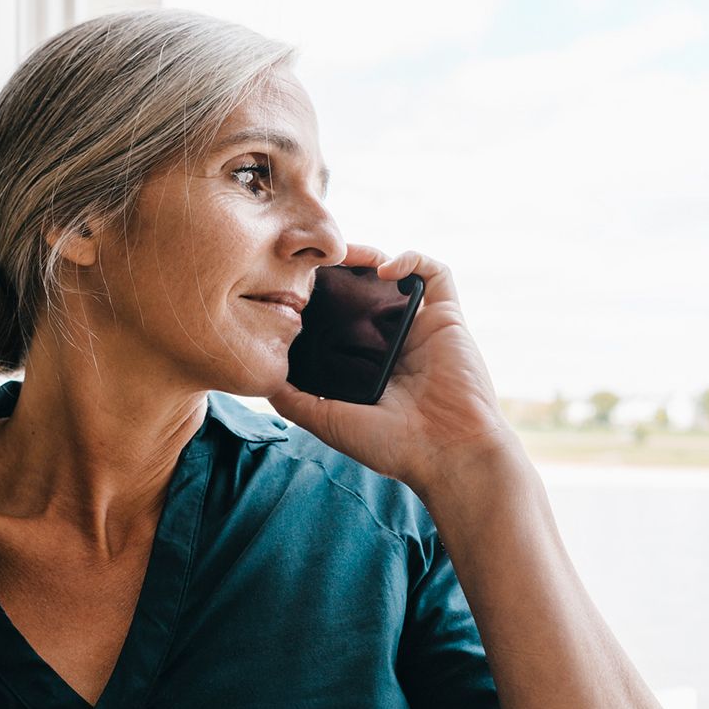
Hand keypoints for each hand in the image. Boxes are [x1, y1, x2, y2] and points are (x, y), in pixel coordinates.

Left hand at [267, 244, 519, 490]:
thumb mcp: (328, 420)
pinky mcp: (448, 317)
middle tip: (316, 261)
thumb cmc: (392, 446)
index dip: (322, 295)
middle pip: (366, 288)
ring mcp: (422, 326)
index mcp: (368, 359)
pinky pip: (436, 273)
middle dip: (342, 268)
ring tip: (344, 254)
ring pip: (396, 272)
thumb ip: (294, 399)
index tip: (296, 285)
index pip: (343, 315)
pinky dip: (412, 259)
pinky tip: (385, 268)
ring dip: (370, 254)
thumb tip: (260, 378)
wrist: (446, 454)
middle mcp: (395, 339)